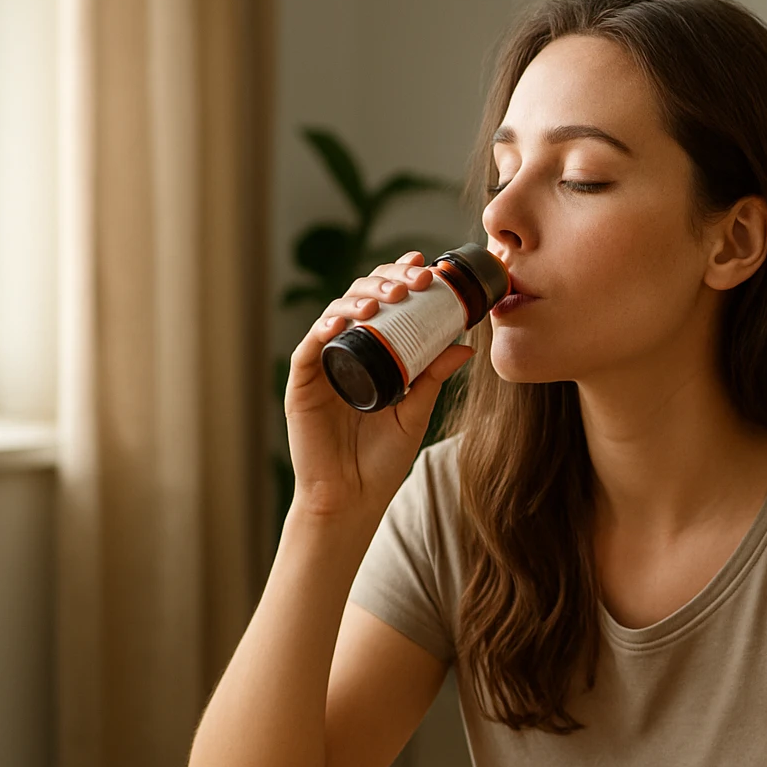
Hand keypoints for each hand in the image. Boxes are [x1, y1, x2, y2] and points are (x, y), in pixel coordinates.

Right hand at [284, 250, 475, 520]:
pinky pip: (309, 349)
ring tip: (385, 298)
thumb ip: (433, 376)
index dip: (399, 279)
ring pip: (334, 314)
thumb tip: (465, 343)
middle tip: (413, 281)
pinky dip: (324, 329)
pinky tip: (342, 321)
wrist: (353, 499)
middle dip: (385, 281)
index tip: (426, 267)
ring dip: (359, 298)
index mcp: (371, 353)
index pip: (384, 304)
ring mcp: (321, 367)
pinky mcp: (301, 386)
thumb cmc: (381, 459)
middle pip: (359, 299)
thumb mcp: (416, 411)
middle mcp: (345, 352)